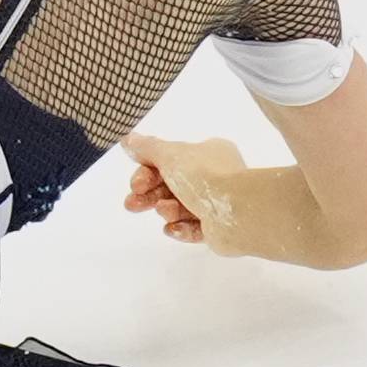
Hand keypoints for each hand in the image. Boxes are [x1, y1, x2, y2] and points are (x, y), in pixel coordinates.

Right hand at [121, 132, 251, 251]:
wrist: (238, 211)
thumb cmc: (205, 176)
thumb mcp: (172, 156)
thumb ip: (148, 148)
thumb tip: (128, 139)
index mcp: (207, 153)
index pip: (170, 161)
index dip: (148, 172)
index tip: (135, 184)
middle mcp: (213, 175)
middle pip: (171, 185)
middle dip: (149, 195)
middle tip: (132, 204)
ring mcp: (216, 202)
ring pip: (179, 207)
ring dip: (167, 210)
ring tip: (166, 211)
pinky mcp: (218, 228)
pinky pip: (192, 228)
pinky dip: (181, 228)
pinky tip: (174, 228)